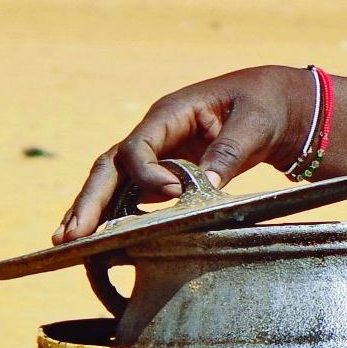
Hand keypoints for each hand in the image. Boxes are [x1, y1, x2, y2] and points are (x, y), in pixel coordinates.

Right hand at [55, 66, 310, 242]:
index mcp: (170, 113)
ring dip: (91, 210)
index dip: (147, 173)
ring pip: (114, 182)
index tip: (173, 193)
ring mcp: (156, 154)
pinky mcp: (165, 173)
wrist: (278, 105)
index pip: (139, 146)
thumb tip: (206, 186)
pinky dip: (112, 214)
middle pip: (111, 166)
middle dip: (90, 199)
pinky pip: (131, 193)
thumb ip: (229, 151)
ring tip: (68, 242)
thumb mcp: (254, 123)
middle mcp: (155, 134)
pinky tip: (96, 239)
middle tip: (73, 234)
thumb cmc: (265, 105)